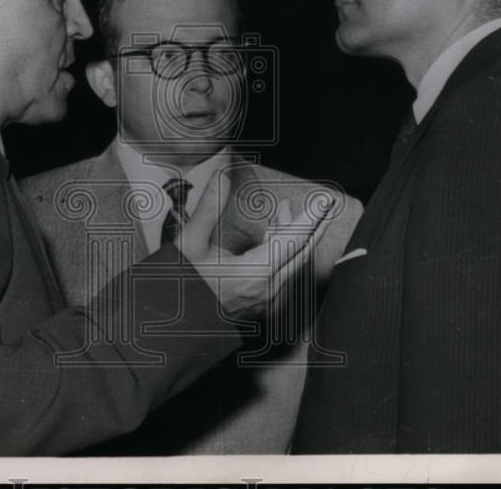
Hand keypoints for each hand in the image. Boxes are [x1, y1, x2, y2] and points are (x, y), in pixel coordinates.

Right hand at [177, 176, 334, 320]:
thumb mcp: (190, 243)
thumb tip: (222, 176)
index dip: (311, 216)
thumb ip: (208, 207)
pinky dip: (285, 251)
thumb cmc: (181, 286)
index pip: (294, 238)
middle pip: (302, 251)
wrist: (174, 323)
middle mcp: (269, 288)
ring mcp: (268, 299)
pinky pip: (284, 273)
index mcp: (256, 272)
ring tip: (285, 210)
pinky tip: (274, 236)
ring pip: (293, 262)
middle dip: (313, 224)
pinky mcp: (262, 304)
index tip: (325, 200)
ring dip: (294, 235)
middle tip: (324, 203)